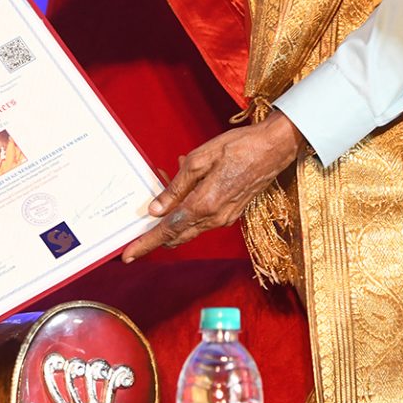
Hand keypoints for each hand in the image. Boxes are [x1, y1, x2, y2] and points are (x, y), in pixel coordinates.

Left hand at [121, 115, 305, 261]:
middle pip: (177, 236)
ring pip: (190, 229)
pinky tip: (185, 192)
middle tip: (135, 241)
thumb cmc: (238, 147)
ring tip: (161, 200)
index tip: (128, 255)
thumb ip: (177, 187)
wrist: (274, 149)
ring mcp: (225, 218)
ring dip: (172, 223)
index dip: (146, 243)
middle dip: (155, 239)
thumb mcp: (200, 159)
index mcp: (203, 204)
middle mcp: (214, 218)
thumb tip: (157, 209)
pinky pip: (203, 220)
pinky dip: (188, 213)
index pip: (167, 230)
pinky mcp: (231, 213)